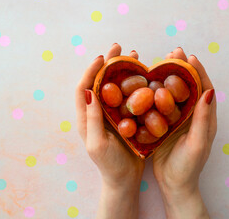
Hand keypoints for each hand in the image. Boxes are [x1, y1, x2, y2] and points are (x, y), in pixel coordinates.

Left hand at [75, 43, 144, 217]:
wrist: (123, 180)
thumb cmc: (109, 165)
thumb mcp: (98, 144)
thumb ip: (92, 118)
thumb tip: (87, 90)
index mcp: (86, 118)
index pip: (83, 88)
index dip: (91, 70)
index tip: (103, 57)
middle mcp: (97, 112)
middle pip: (99, 82)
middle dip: (108, 63)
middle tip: (120, 47)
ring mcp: (111, 114)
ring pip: (114, 86)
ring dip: (122, 70)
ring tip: (134, 56)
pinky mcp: (124, 118)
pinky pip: (127, 97)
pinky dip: (133, 84)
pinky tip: (144, 77)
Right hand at [152, 47, 216, 218]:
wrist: (175, 184)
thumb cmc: (189, 166)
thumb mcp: (197, 143)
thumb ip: (202, 119)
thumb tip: (209, 91)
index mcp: (205, 118)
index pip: (205, 89)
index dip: (199, 71)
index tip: (190, 56)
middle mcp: (192, 115)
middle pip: (189, 86)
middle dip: (183, 68)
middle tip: (173, 52)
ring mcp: (178, 119)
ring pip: (174, 92)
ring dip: (168, 76)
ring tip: (160, 61)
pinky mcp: (164, 124)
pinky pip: (160, 104)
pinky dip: (155, 92)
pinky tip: (146, 83)